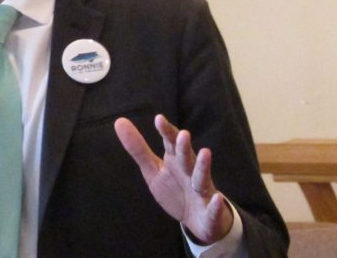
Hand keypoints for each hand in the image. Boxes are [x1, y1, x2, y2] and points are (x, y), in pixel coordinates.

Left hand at [114, 114, 232, 244]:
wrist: (198, 219)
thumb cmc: (174, 188)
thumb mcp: (153, 170)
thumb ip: (138, 148)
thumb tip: (119, 121)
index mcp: (176, 160)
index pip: (171, 143)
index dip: (166, 131)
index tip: (159, 119)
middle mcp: (190, 171)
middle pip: (187, 157)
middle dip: (184, 147)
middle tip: (183, 134)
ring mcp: (202, 191)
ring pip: (202, 178)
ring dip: (203, 166)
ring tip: (205, 152)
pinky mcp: (210, 211)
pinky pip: (213, 208)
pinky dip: (215, 204)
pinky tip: (217, 198)